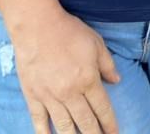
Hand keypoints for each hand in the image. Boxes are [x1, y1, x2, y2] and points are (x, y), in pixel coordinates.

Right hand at [11, 7, 118, 133]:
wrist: (37, 26)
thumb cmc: (70, 32)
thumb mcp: (96, 44)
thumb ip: (107, 65)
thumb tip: (117, 81)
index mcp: (88, 80)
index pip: (102, 109)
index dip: (110, 124)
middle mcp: (70, 93)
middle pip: (85, 122)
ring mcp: (49, 96)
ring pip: (64, 126)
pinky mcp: (32, 96)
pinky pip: (39, 120)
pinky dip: (44, 132)